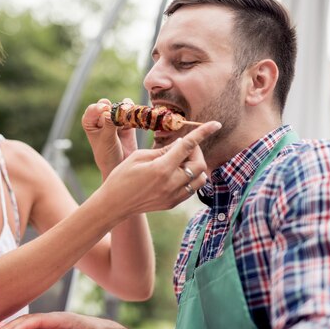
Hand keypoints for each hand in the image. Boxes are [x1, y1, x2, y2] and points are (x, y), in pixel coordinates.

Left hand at [82, 98, 137, 177]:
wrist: (121, 167)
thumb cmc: (107, 156)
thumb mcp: (106, 141)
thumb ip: (110, 125)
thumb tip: (112, 110)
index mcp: (90, 122)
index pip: (93, 109)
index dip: (100, 107)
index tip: (105, 109)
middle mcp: (101, 119)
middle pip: (107, 105)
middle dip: (113, 109)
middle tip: (118, 114)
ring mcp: (114, 119)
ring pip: (120, 107)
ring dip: (125, 110)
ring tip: (128, 118)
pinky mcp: (128, 123)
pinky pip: (131, 112)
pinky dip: (134, 112)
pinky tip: (135, 117)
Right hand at [99, 120, 220, 218]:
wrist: (114, 204)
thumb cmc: (122, 176)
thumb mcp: (139, 156)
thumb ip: (163, 150)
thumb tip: (181, 144)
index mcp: (162, 168)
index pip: (188, 146)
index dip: (203, 133)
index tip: (215, 124)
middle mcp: (171, 183)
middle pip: (199, 164)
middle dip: (196, 151)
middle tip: (184, 145)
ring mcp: (173, 196)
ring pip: (200, 178)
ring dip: (195, 166)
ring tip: (180, 161)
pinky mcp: (172, 203)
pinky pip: (191, 189)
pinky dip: (190, 178)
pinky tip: (176, 173)